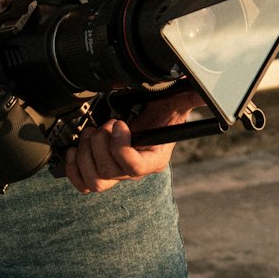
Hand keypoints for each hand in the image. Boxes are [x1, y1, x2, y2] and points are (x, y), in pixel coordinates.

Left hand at [63, 90, 202, 194]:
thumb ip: (191, 98)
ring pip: (95, 182)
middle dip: (99, 144)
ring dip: (85, 153)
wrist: (146, 121)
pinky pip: (83, 184)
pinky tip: (74, 149)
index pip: (134, 167)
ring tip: (89, 133)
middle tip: (103, 124)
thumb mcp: (176, 102)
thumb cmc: (161, 113)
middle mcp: (134, 171)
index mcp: (153, 159)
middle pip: (109, 173)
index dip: (121, 147)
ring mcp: (116, 174)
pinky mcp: (99, 172)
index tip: (119, 123)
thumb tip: (205, 92)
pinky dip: (73, 168)